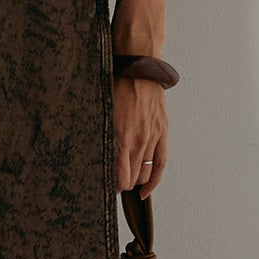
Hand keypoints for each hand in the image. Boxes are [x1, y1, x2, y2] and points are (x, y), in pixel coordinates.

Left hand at [113, 75, 166, 196]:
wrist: (138, 68)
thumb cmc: (116, 86)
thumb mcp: (101, 113)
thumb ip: (101, 136)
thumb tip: (96, 156)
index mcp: (121, 138)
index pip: (120, 177)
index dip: (113, 186)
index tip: (106, 186)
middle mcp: (139, 141)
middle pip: (132, 178)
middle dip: (122, 184)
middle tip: (113, 183)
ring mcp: (152, 138)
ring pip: (145, 173)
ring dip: (135, 181)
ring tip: (126, 182)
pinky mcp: (162, 132)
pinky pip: (160, 163)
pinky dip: (154, 180)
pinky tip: (146, 190)